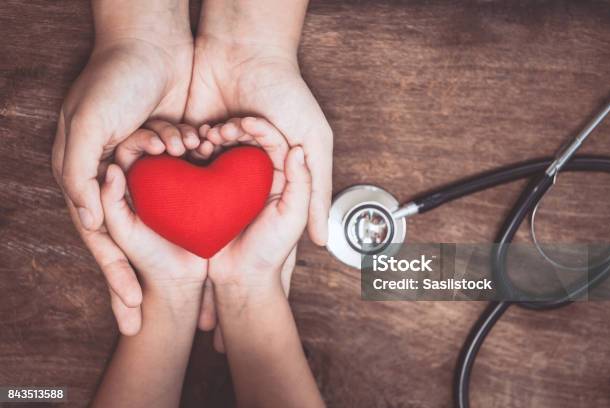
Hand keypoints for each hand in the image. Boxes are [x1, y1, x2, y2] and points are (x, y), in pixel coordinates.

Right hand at [51, 5, 192, 334]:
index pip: (102, 241)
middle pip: (127, 243)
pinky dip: (189, 204)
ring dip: (171, 238)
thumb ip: (79, 170)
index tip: (128, 312)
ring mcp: (141, 170)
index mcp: (88, 174)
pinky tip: (202, 230)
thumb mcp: (88, 123)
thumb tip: (88, 215)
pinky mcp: (167, 156)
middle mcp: (113, 177)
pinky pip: (179, 189)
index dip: (115, 278)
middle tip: (145, 318)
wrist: (150, 42)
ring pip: (155, 218)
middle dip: (135, 281)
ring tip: (189, 275)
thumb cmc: (113, 79)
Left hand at [185, 35, 331, 245]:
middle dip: (233, 173)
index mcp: (279, 164)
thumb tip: (323, 242)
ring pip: (213, 173)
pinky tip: (202, 132)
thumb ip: (317, 188)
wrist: (243, 50)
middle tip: (233, 146)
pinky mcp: (200, 133)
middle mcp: (251, 158)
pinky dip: (196, 145)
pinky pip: (192, 153)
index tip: (257, 183)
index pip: (269, 196)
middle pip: (238, 186)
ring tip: (218, 134)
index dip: (261, 192)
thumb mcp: (314, 140)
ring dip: (214, 158)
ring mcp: (224, 145)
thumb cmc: (286, 92)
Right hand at [197, 117, 310, 350]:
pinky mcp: (211, 190)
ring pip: (225, 148)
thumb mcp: (292, 217)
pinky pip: (206, 164)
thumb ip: (302, 184)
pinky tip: (191, 149)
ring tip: (205, 138)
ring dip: (215, 138)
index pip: (275, 142)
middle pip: (249, 140)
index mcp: (281, 177)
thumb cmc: (270, 251)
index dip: (261, 128)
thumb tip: (298, 149)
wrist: (239, 279)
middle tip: (222, 128)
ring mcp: (233, 182)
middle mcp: (257, 175)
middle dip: (236, 129)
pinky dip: (199, 153)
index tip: (245, 120)